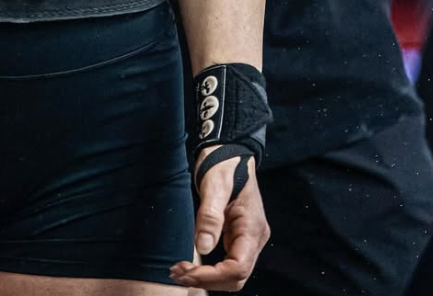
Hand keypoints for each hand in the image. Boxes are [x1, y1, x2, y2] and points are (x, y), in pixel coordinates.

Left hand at [169, 156, 268, 290]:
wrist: (228, 152)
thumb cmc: (223, 164)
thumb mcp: (215, 185)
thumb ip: (210, 216)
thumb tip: (203, 247)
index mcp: (253, 228)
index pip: (238, 267)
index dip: (213, 276)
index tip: (187, 271)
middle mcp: (255, 238)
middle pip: (236, 277)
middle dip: (207, 280)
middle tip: (178, 273)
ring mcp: (247, 238)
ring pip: (232, 274)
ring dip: (207, 278)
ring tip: (180, 271)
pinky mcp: (237, 236)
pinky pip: (227, 263)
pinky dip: (209, 269)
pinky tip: (191, 265)